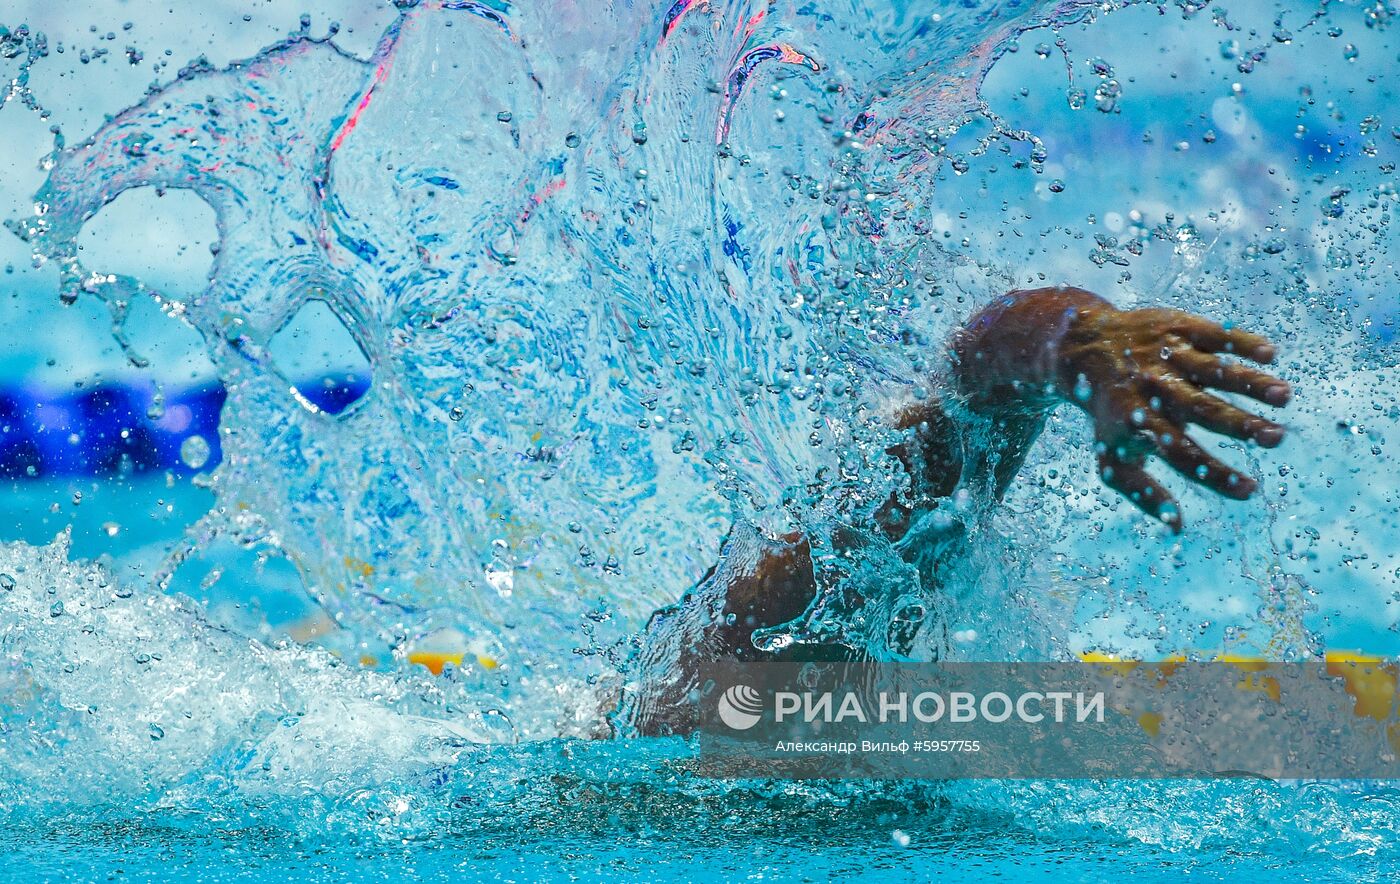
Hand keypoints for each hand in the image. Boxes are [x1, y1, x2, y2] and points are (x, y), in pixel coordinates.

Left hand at [1057, 305, 1290, 530]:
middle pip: (1201, 410)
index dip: (1212, 474)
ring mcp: (1168, 356)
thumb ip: (1143, 492)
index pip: (1180, 454)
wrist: (1083, 350)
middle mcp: (1155, 389)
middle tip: (1276, 439)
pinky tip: (1271, 355)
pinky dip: (1241, 343)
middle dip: (1240, 425)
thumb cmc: (1110, 413)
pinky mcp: (1179, 328)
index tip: (1249, 491)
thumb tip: (1176, 528)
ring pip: (1213, 370)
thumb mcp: (1112, 456)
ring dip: (1249, 383)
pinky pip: (1213, 335)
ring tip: (1284, 396)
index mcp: (1140, 423)